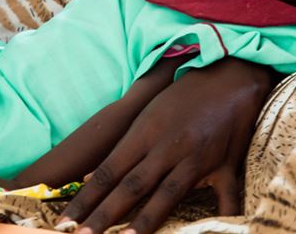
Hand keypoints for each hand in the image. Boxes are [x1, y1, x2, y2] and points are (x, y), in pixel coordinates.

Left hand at [58, 58, 277, 233]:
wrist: (229, 76)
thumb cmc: (183, 95)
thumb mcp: (147, 115)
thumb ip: (124, 148)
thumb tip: (92, 176)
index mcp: (145, 133)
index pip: (109, 172)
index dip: (86, 198)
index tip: (66, 219)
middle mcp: (167, 147)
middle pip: (131, 187)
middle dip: (104, 214)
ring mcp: (196, 158)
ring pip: (167, 195)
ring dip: (145, 221)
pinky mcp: (225, 165)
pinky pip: (225, 196)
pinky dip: (222, 215)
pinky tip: (215, 231)